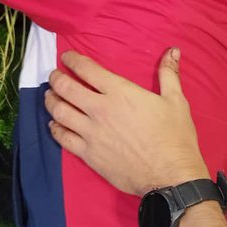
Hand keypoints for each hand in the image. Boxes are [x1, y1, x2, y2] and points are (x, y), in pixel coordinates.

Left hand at [45, 48, 208, 194]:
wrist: (170, 176)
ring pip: (60, 112)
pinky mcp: (88, 155)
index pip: (87, 69)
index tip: (67, 57)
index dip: (72, 60)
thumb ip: (169, 73)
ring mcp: (91, 133)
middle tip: (54, 76)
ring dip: (51, 101)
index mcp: (120, 93)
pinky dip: (54, 128)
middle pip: (66, 88)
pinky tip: (54, 124)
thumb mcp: (176, 101)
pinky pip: (63, 138)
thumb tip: (173, 50)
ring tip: (49, 96)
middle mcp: (100, 110)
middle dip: (56, 78)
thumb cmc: (174, 137)